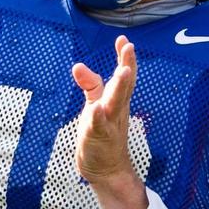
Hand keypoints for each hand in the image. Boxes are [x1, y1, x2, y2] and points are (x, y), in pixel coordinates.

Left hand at [72, 35, 147, 208]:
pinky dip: (99, 117)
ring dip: (119, 87)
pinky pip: (100, 126)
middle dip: (127, 66)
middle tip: (129, 48)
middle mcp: (117, 109)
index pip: (124, 76)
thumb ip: (90, 85)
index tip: (124, 40)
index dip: (125, 58)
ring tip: (122, 72)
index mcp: (118, 100)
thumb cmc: (101, 132)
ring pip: (116, 103)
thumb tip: (78, 66)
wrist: (106, 168)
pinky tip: (97, 109)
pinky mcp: (99, 138)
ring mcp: (110, 123)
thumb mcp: (95, 104)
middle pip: (124, 85)